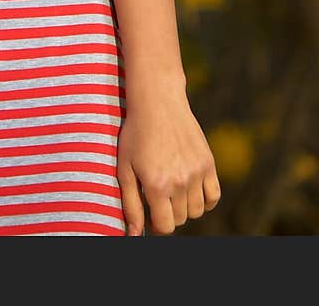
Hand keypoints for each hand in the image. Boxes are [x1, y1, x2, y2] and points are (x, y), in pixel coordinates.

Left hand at [116, 90, 220, 235]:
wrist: (157, 102)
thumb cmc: (136, 134)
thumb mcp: (124, 167)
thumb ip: (130, 204)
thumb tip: (133, 236)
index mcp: (156, 184)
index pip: (165, 226)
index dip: (156, 224)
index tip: (150, 214)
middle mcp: (179, 181)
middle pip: (180, 219)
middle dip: (167, 213)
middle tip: (157, 195)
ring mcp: (197, 172)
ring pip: (197, 210)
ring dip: (184, 206)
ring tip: (171, 189)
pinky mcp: (209, 163)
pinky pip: (213, 196)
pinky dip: (204, 199)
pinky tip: (190, 188)